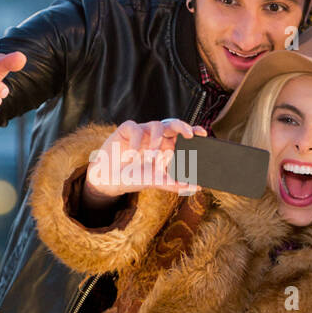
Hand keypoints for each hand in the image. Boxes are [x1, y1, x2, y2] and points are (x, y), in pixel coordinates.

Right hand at [83, 119, 205, 202]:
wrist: (108, 179)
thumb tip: (196, 187)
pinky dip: (136, 141)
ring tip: (152, 155)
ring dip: (157, 140)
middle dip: (182, 126)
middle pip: (173, 125)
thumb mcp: (155, 181)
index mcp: (166, 147)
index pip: (182, 135)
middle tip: (189, 134)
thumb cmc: (134, 178)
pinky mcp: (126, 130)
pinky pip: (135, 128)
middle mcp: (156, 137)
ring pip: (156, 125)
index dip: (194, 131)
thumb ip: (174, 183)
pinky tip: (133, 154)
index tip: (203, 133)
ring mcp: (141, 132)